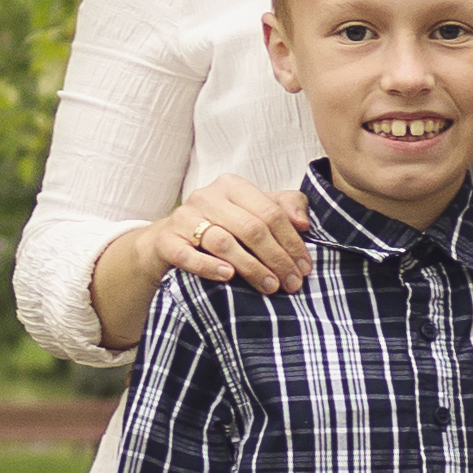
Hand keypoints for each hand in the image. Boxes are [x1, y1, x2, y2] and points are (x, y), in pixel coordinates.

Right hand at [93, 175, 311, 346]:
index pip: (270, 212)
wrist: (172, 240)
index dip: (292, 242)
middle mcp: (207, 196)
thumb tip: (303, 223)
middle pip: (250, 228)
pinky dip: (208, 266)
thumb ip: (285, 208)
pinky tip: (227, 276)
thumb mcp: (255, 212)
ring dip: (251, 267)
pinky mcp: (166, 240)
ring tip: (270, 286)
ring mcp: (184, 218)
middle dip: (276, 258)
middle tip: (292, 283)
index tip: (305, 267)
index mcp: (232, 186)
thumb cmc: (223, 227)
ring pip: (223, 241)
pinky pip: (187, 254)